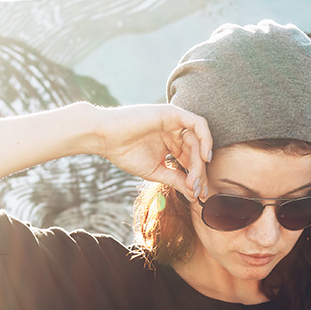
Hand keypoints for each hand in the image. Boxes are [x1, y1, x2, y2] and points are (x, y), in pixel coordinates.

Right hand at [92, 104, 212, 201]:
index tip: (198, 196)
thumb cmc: (125, 154)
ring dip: (200, 163)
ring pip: (199, 141)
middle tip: (198, 191)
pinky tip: (204, 157)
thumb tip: (194, 195)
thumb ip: (176, 180)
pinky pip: (198, 124)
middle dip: (200, 173)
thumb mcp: (156, 172)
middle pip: (198, 152)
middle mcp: (176, 132)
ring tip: (194, 180)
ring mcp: (175, 122)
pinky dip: (205, 140)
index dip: (198, 179)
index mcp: (172, 145)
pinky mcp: (172, 113)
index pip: (192, 161)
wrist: (105, 139)